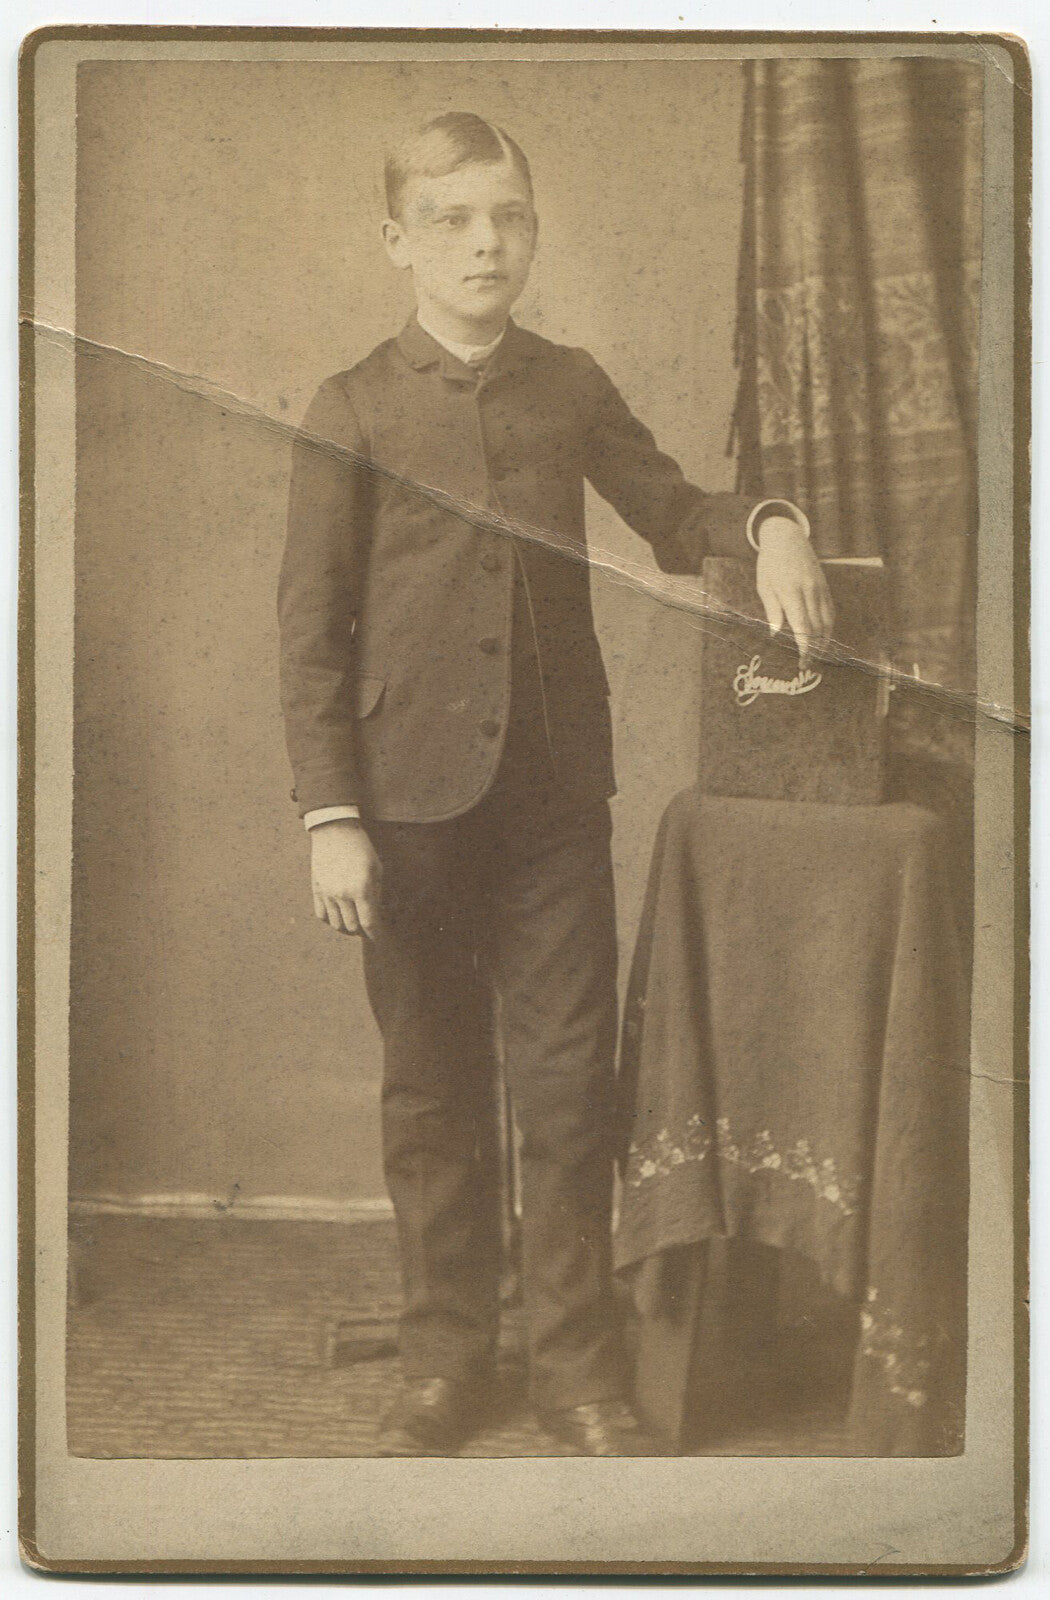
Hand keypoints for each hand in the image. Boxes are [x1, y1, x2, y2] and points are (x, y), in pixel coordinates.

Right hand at [310, 819, 381, 937]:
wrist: (334, 831)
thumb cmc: (360, 847)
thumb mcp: (376, 868)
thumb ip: (376, 893)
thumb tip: (376, 912)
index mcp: (362, 889)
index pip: (368, 922)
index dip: (375, 934)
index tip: (378, 938)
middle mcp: (343, 894)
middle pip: (352, 926)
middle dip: (361, 931)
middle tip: (366, 930)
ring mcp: (328, 893)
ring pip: (336, 923)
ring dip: (346, 928)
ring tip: (352, 925)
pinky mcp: (316, 889)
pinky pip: (321, 914)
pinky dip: (330, 920)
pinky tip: (338, 916)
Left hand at [755, 516, 834, 664]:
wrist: (787, 537)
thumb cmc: (769, 563)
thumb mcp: (764, 585)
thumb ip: (772, 609)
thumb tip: (776, 633)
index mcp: (791, 592)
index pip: (802, 625)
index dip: (804, 646)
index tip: (802, 661)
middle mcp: (809, 591)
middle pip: (817, 627)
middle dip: (814, 649)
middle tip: (807, 666)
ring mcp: (820, 589)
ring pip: (827, 621)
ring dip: (824, 641)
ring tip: (817, 657)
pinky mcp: (825, 587)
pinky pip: (830, 611)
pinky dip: (829, 627)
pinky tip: (824, 638)